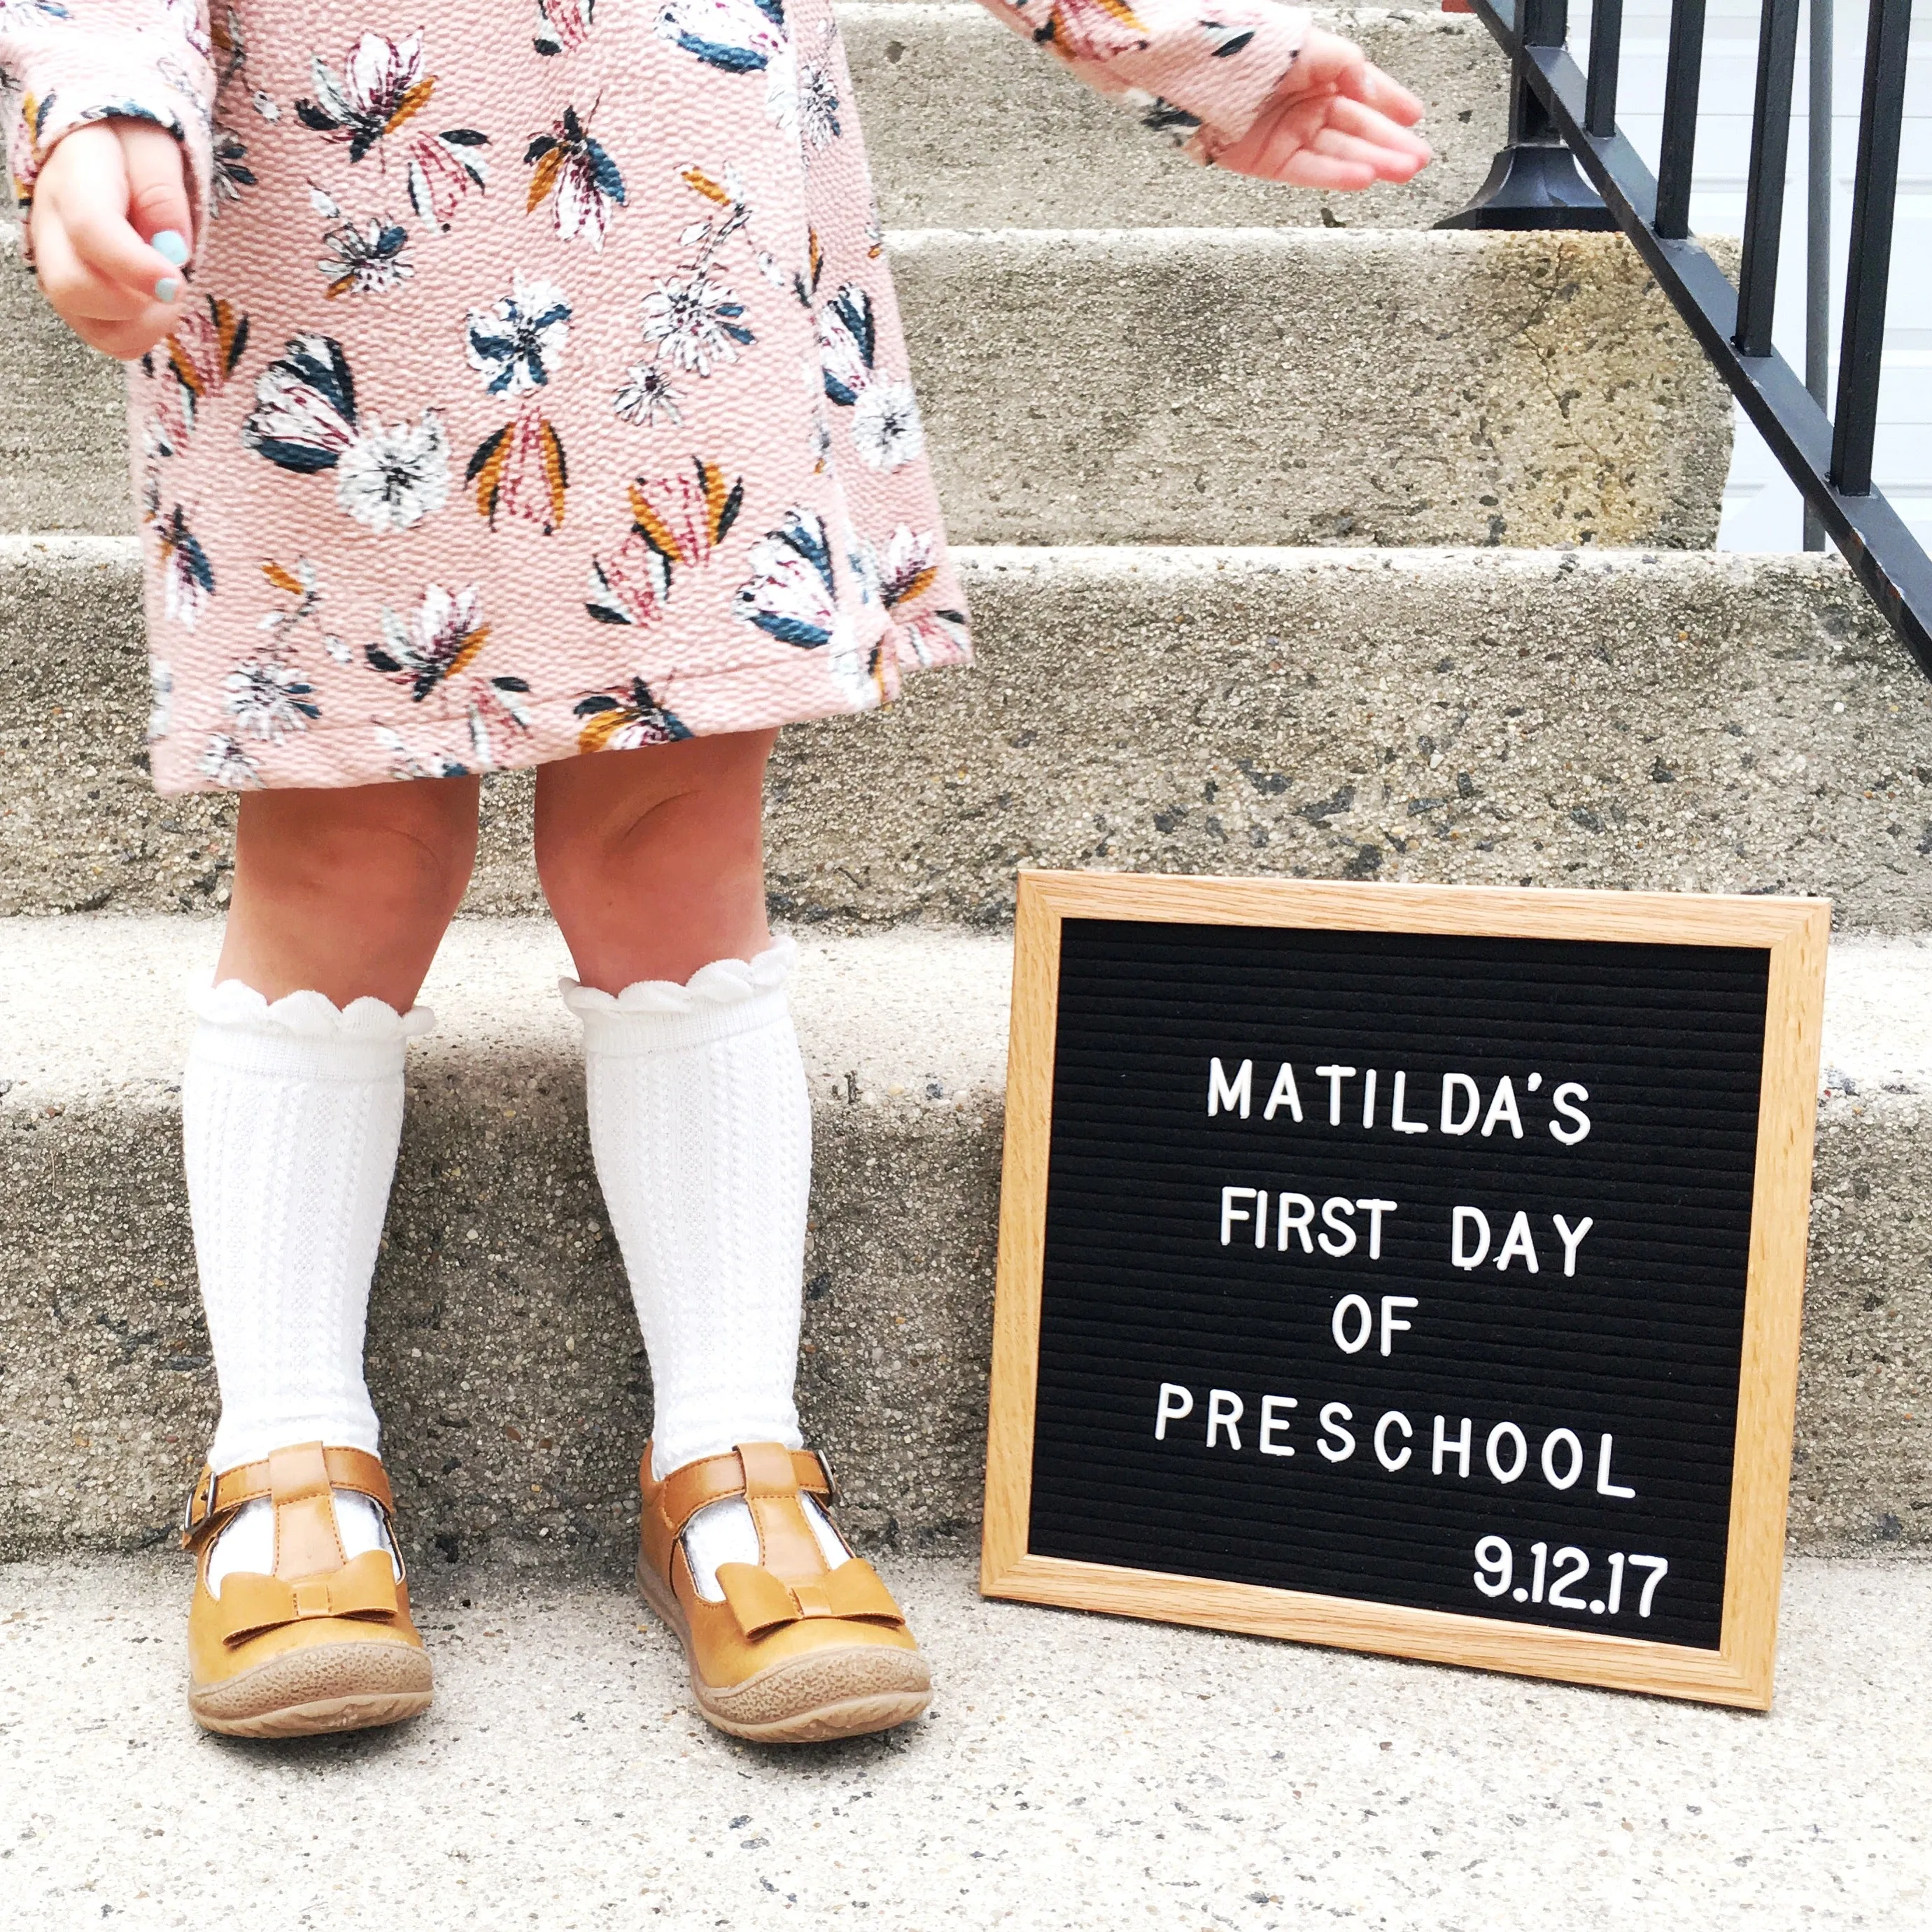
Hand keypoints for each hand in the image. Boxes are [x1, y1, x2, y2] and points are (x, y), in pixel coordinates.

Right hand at [26, 118, 193, 358]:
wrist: (101, 150)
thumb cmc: (129, 147)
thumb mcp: (153, 148)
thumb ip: (162, 192)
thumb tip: (173, 246)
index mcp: (72, 181)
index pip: (90, 230)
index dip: (134, 266)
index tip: (177, 281)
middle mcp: (50, 228)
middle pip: (74, 288)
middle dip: (137, 302)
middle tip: (175, 283)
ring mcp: (55, 268)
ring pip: (88, 324)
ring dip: (142, 325)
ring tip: (168, 293)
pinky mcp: (72, 297)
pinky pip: (103, 337)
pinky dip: (137, 335)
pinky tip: (153, 305)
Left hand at [1213, 26, 1430, 189]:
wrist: (1197, 71)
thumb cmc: (1244, 47)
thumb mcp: (1307, 43)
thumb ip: (1344, 61)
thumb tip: (1368, 83)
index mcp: (1316, 71)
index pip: (1362, 89)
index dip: (1390, 102)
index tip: (1414, 117)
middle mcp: (1304, 103)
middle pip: (1355, 127)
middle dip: (1390, 142)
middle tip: (1417, 157)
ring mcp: (1288, 133)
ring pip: (1339, 151)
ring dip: (1373, 162)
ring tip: (1402, 170)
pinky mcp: (1270, 160)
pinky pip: (1310, 171)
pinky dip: (1338, 175)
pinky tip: (1364, 177)